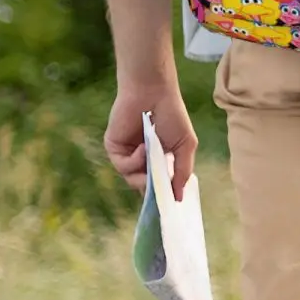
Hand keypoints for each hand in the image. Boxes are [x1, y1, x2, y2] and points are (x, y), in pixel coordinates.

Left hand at [105, 83, 196, 202]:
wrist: (153, 92)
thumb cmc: (173, 115)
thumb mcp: (185, 145)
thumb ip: (183, 172)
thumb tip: (179, 197)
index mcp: (159, 159)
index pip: (158, 184)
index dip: (162, 195)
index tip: (168, 206)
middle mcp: (141, 159)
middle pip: (144, 186)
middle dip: (153, 190)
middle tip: (160, 190)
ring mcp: (127, 155)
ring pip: (132, 179)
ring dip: (144, 173)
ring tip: (154, 157)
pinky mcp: (114, 149)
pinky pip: (123, 166)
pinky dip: (135, 161)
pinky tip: (143, 147)